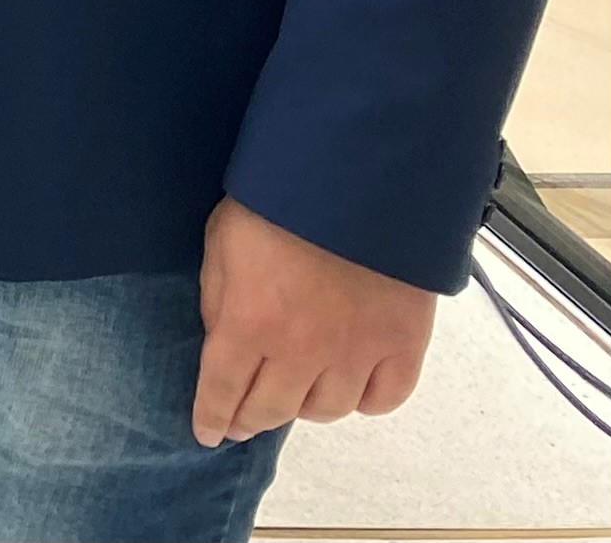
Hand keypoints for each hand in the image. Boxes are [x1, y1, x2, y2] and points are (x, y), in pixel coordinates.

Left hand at [194, 198, 434, 444]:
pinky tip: (353, 389)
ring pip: (328, 410)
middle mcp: (301, 351)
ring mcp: (355, 353)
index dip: (213, 417)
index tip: (209, 432)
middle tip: (243, 419)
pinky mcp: (402, 344)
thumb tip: (221, 340)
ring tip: (295, 393)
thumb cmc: (278, 200)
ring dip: (306, 407)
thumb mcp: (220, 242)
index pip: (223, 391)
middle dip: (251, 419)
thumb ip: (219, 298)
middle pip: (273, 410)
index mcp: (248, 324)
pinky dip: (367, 401)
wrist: (354, 177)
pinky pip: (385, 398)